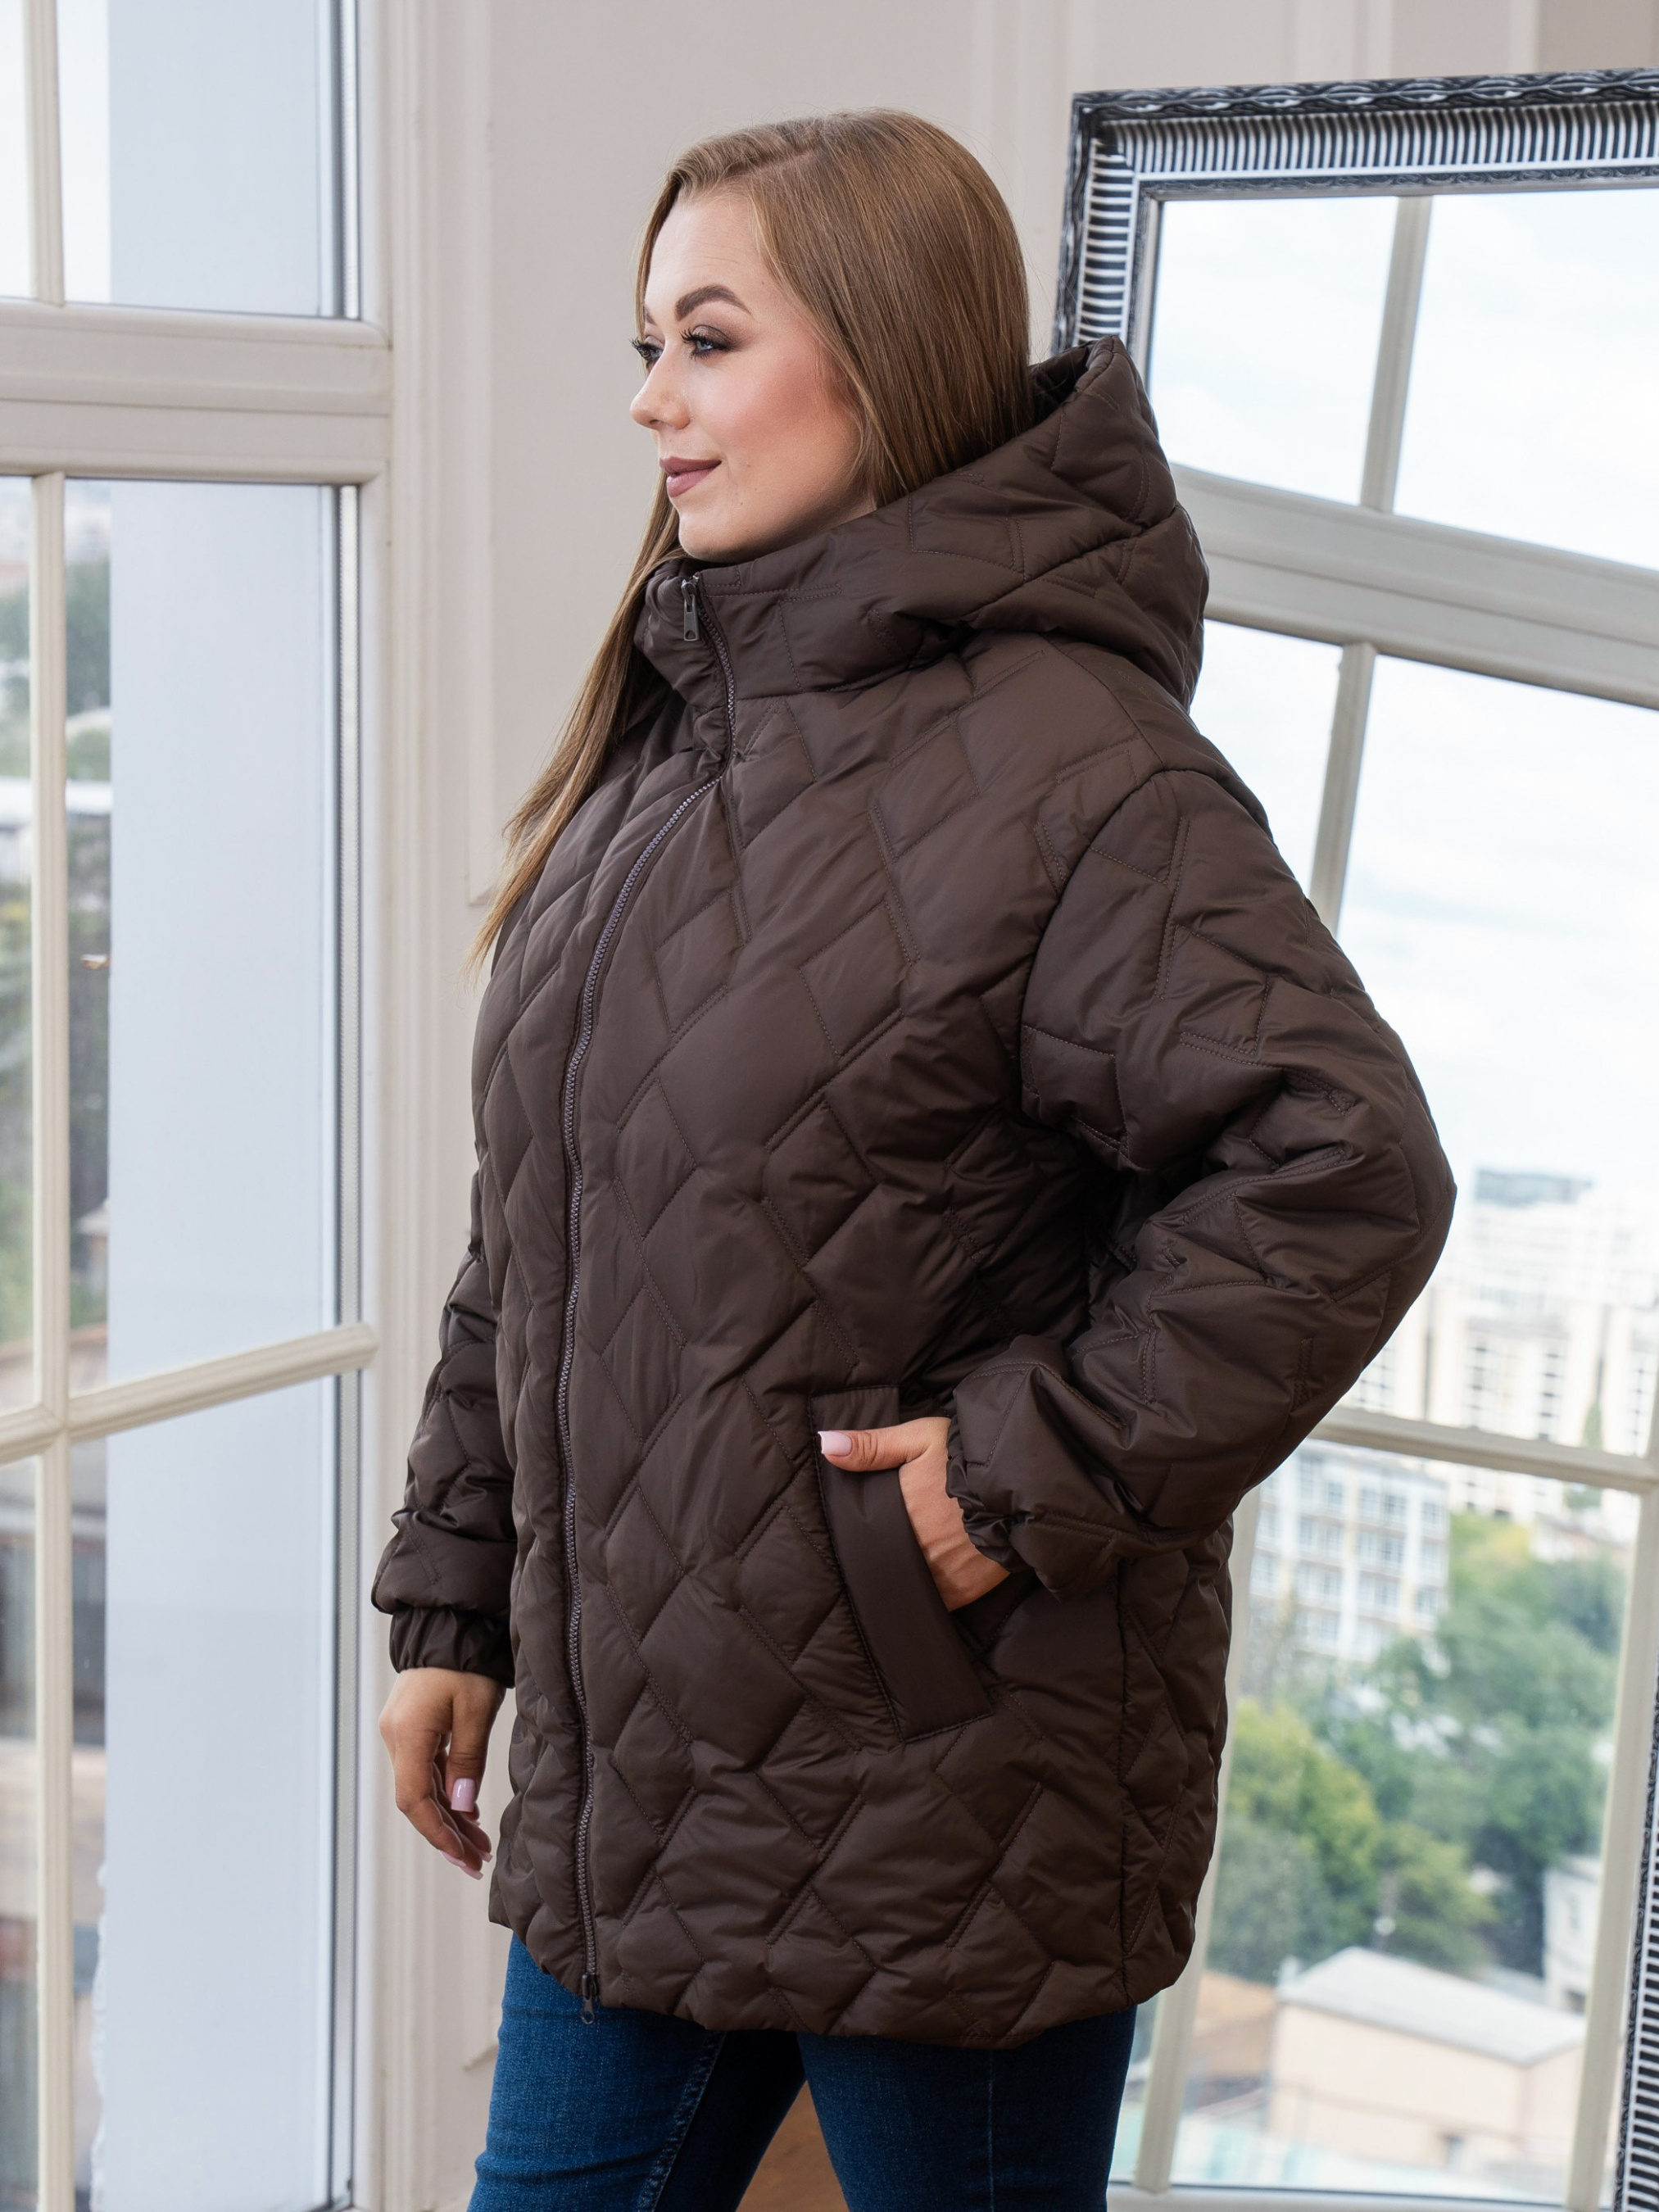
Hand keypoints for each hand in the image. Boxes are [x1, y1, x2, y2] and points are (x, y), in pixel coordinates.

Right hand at [379, 1666, 504, 1877]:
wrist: (453, 1623)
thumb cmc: (467, 1662)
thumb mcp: (476, 1709)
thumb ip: (467, 1759)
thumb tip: (461, 1808)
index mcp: (408, 1734)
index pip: (414, 1800)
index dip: (437, 1833)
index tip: (462, 1857)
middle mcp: (397, 1737)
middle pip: (417, 1799)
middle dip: (447, 1834)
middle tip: (477, 1861)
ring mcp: (402, 1732)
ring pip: (422, 1787)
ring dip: (449, 1817)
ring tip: (478, 1845)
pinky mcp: (412, 1727)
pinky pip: (426, 1770)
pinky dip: (446, 1793)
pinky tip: (466, 1812)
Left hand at [819, 1418, 1008, 1611]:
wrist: (1026, 1481)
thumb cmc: (969, 1455)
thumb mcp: (920, 1438)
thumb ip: (872, 1446)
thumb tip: (826, 1446)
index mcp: (900, 1515)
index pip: (864, 1540)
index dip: (860, 1541)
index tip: (855, 1541)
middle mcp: (916, 1551)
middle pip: (885, 1564)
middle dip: (881, 1560)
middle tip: (878, 1555)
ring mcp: (941, 1575)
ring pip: (908, 1587)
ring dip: (906, 1579)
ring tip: (904, 1569)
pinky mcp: (964, 1591)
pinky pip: (935, 1603)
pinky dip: (929, 1596)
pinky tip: (927, 1583)